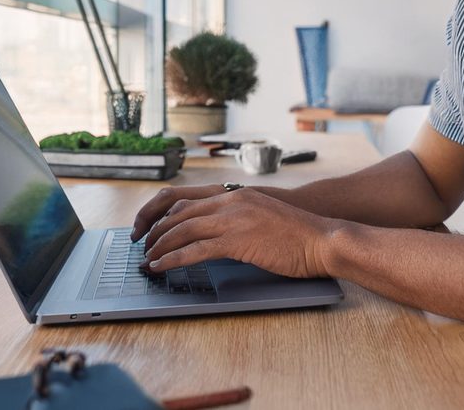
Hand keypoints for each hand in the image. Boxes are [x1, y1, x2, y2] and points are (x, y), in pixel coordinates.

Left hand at [135, 188, 339, 277]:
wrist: (321, 238)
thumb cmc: (297, 234)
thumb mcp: (263, 216)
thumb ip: (240, 218)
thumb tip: (219, 234)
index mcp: (236, 196)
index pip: (186, 199)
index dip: (162, 215)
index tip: (150, 229)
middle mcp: (231, 202)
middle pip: (178, 211)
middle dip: (154, 230)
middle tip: (142, 245)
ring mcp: (233, 219)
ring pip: (182, 229)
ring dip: (159, 246)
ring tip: (147, 259)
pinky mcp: (237, 240)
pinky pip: (195, 249)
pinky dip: (173, 259)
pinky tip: (161, 267)